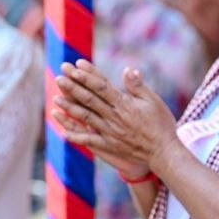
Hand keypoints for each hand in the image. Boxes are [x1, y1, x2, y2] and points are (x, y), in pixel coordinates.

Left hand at [51, 60, 176, 179]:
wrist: (163, 152)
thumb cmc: (161, 124)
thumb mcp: (153, 101)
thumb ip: (138, 86)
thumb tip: (128, 69)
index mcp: (124, 104)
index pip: (101, 86)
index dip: (87, 75)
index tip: (76, 65)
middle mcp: (114, 117)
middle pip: (89, 99)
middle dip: (73, 87)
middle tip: (59, 76)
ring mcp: (109, 132)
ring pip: (85, 117)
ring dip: (70, 107)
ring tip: (55, 98)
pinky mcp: (109, 145)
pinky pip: (89, 140)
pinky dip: (76, 136)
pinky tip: (63, 131)